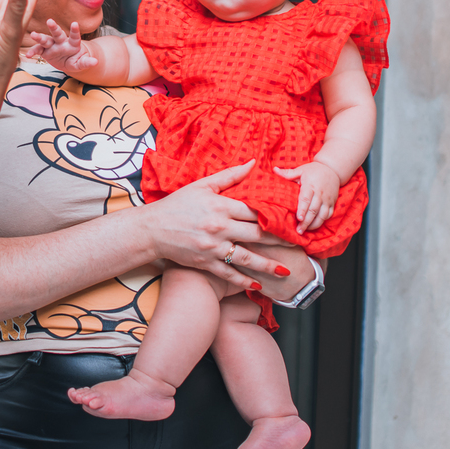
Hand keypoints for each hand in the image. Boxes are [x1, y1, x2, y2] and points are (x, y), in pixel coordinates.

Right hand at [26, 19, 97, 72]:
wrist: (69, 62)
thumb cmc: (77, 60)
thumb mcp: (82, 63)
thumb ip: (87, 62)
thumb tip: (95, 62)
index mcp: (73, 44)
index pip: (74, 36)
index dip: (74, 30)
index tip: (75, 23)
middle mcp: (62, 42)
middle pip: (58, 33)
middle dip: (54, 27)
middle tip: (50, 21)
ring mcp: (52, 45)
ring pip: (46, 39)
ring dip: (39, 37)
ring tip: (33, 34)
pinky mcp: (45, 51)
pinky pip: (38, 50)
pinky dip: (33, 51)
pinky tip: (28, 55)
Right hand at [141, 160, 288, 289]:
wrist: (151, 229)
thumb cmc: (177, 205)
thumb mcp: (202, 186)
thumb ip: (229, 176)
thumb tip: (253, 163)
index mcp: (220, 206)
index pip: (254, 210)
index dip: (275, 215)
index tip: (291, 218)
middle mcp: (219, 227)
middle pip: (257, 234)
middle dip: (279, 240)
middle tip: (298, 244)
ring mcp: (213, 247)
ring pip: (247, 257)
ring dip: (268, 265)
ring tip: (286, 271)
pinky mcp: (205, 263)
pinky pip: (229, 273)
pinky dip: (244, 281)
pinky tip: (258, 285)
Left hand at [273, 161, 340, 232]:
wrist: (332, 169)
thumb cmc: (313, 170)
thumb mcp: (301, 170)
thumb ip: (288, 173)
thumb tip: (274, 170)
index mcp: (310, 186)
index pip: (306, 199)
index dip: (302, 209)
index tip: (298, 218)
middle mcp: (320, 194)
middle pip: (313, 210)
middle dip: (306, 222)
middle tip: (299, 230)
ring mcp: (327, 199)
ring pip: (322, 215)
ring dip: (314, 224)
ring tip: (305, 231)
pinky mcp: (332, 203)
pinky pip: (328, 214)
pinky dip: (322, 221)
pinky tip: (314, 226)